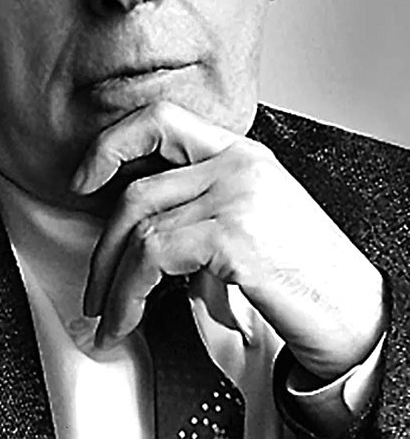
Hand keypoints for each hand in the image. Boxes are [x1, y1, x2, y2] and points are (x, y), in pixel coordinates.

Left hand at [72, 101, 385, 379]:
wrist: (353, 312)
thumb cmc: (304, 272)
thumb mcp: (252, 217)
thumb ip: (202, 206)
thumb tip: (137, 232)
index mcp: (240, 152)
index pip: (162, 120)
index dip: (113, 143)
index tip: (86, 177)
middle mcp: (236, 164)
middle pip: (138, 184)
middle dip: (102, 242)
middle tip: (93, 281)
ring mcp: (235, 195)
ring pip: (139, 226)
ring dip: (112, 281)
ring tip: (110, 315)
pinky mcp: (232, 235)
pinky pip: (153, 257)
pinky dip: (129, 294)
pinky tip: (129, 318)